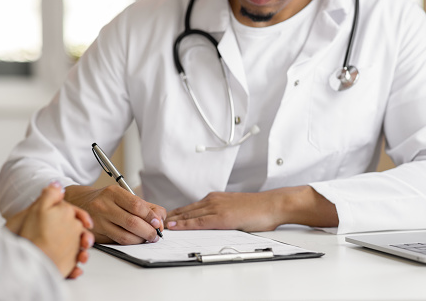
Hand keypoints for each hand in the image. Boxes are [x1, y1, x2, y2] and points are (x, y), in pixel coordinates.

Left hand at [10, 183, 94, 277]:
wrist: (7, 253)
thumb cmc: (17, 231)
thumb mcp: (33, 210)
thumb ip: (48, 197)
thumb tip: (57, 184)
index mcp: (56, 219)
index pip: (74, 217)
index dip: (82, 219)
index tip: (87, 224)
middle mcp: (58, 234)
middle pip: (79, 235)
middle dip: (86, 239)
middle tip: (86, 243)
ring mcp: (57, 249)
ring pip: (76, 251)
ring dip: (83, 254)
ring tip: (82, 257)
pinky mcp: (54, 264)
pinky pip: (68, 267)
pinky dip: (73, 269)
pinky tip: (74, 270)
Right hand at [64, 184, 166, 244]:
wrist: (79, 202)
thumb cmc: (106, 199)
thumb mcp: (123, 195)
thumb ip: (144, 205)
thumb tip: (161, 219)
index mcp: (113, 193)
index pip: (137, 206)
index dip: (151, 216)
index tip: (159, 223)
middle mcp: (103, 205)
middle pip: (132, 222)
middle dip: (149, 231)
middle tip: (156, 235)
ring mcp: (97, 221)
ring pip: (125, 236)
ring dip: (141, 240)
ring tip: (148, 238)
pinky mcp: (94, 234)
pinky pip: (117, 242)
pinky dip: (130, 242)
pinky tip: (136, 239)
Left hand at [165, 190, 280, 231]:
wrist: (272, 205)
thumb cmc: (258, 209)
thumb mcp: (235, 208)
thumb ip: (222, 213)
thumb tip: (214, 222)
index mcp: (216, 198)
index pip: (190, 207)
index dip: (176, 213)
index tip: (164, 218)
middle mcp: (213, 200)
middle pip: (185, 209)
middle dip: (169, 216)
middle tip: (154, 221)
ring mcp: (216, 207)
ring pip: (188, 214)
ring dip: (172, 220)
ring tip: (158, 224)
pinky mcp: (221, 217)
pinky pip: (198, 221)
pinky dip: (184, 224)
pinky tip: (175, 226)